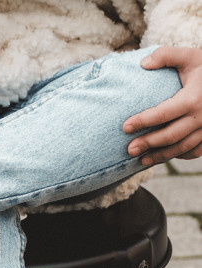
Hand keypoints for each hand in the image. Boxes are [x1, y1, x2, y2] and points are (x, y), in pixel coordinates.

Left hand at [123, 47, 201, 164]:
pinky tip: (165, 156)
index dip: (142, 121)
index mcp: (193, 99)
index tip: (125, 127)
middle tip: (130, 150)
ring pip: (181, 148)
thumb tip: (143, 63)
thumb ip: (166, 55)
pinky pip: (195, 151)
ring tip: (143, 160)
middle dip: (148, 144)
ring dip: (161, 155)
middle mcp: (201, 117)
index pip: (162, 114)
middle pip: (169, 136)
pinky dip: (179, 155)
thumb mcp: (190, 56)